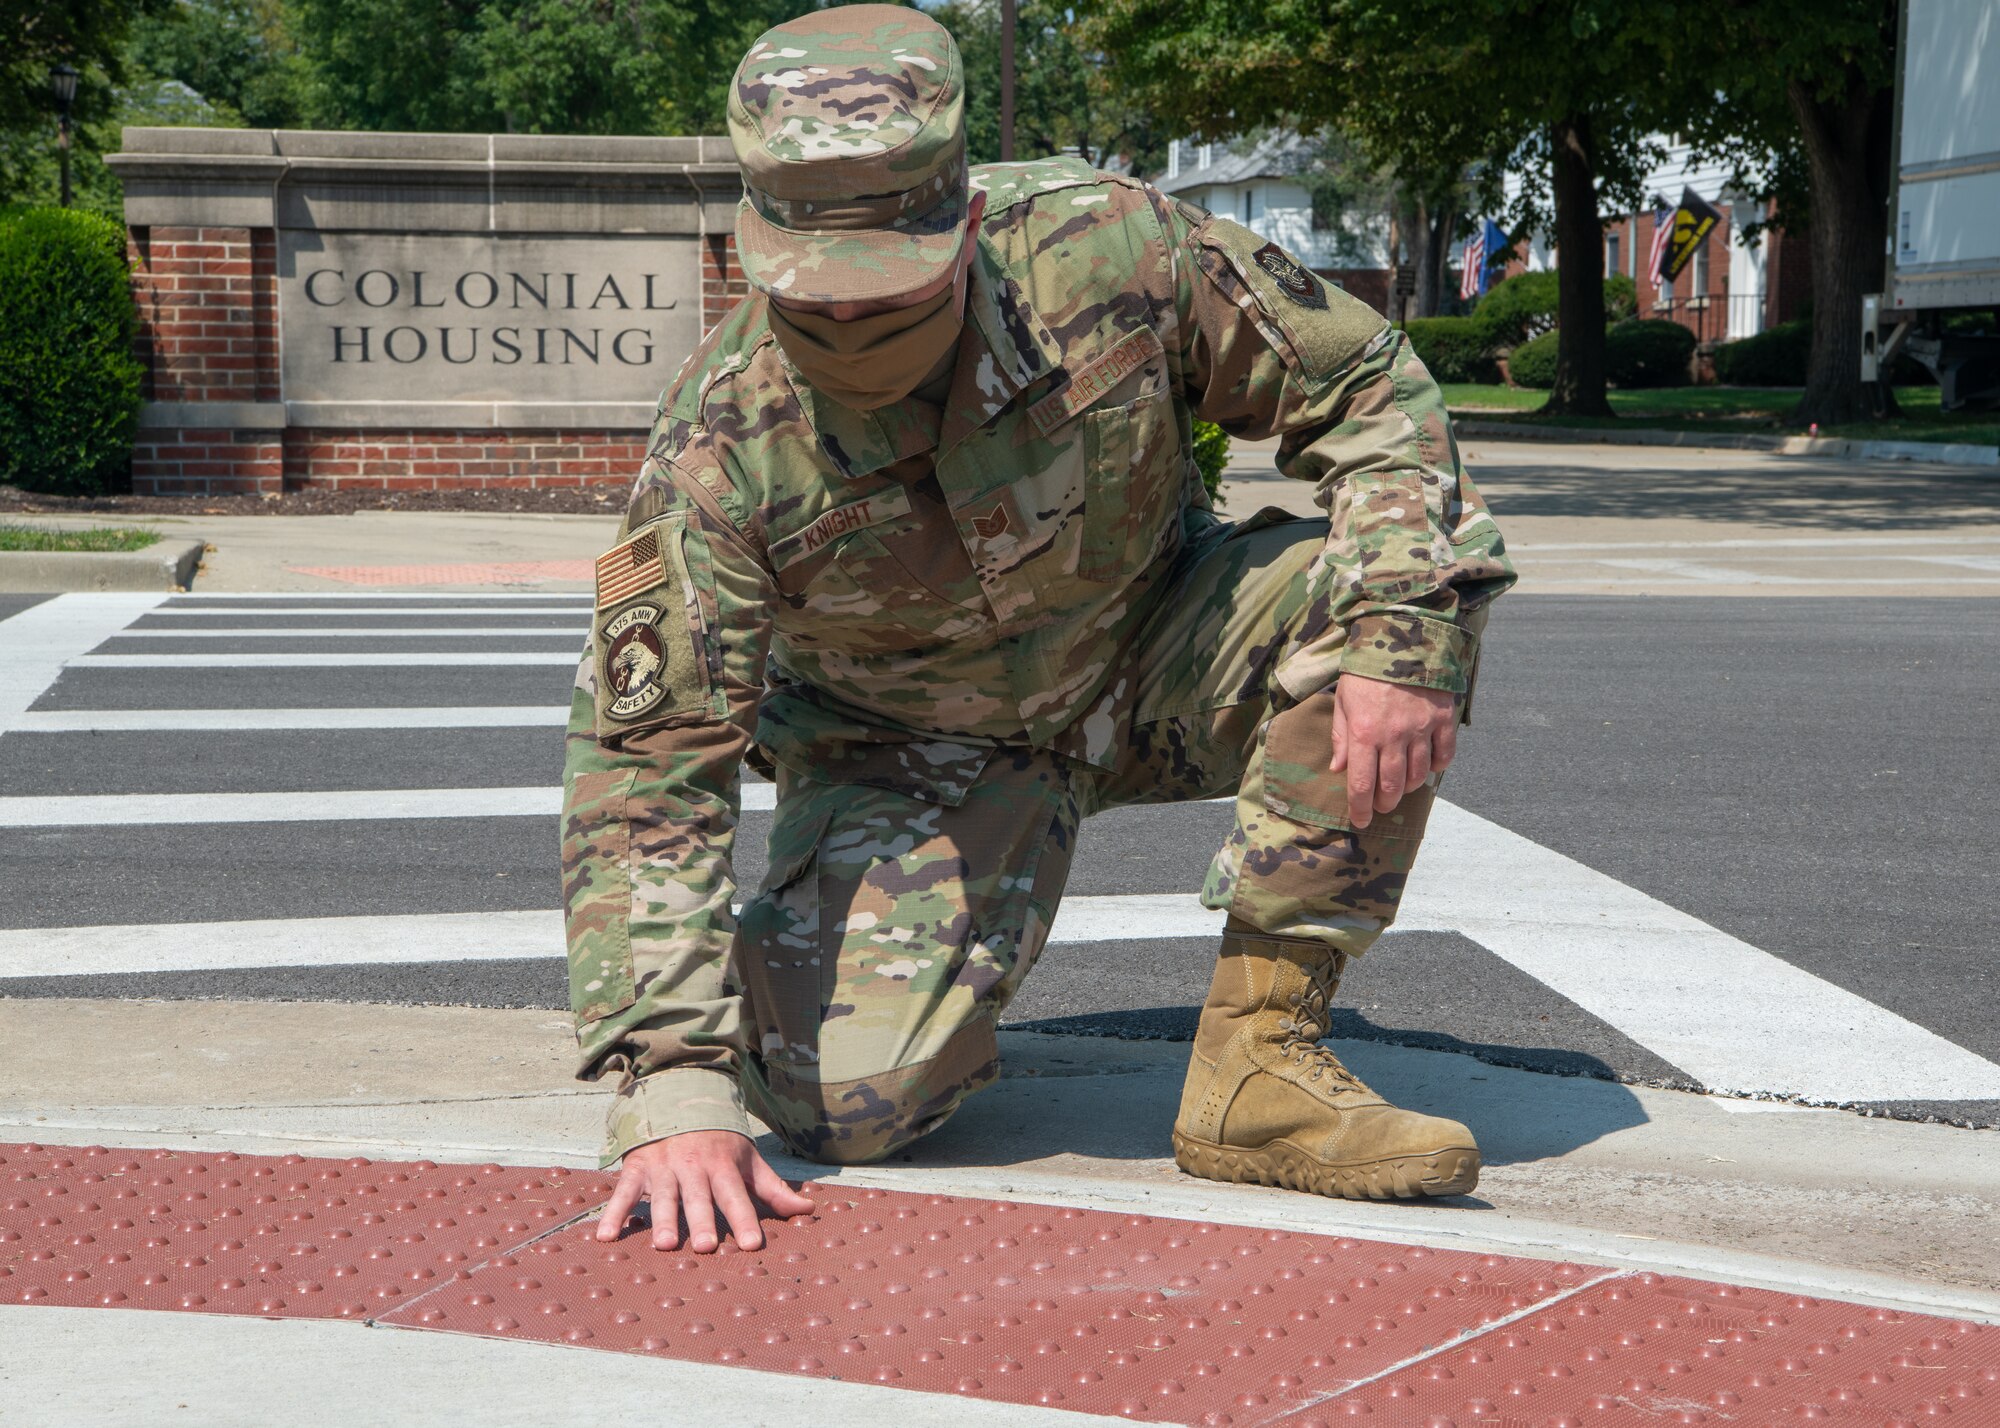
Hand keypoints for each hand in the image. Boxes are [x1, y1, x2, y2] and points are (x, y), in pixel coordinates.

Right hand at [594, 1130, 815, 1252]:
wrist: (678, 1098)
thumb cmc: (718, 1141)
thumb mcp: (748, 1160)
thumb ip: (773, 1189)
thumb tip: (809, 1210)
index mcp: (723, 1166)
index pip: (736, 1196)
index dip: (744, 1219)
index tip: (752, 1244)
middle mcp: (693, 1166)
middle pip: (698, 1198)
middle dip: (701, 1220)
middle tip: (704, 1247)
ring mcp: (663, 1167)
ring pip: (662, 1195)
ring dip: (661, 1219)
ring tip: (664, 1244)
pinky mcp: (636, 1168)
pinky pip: (623, 1192)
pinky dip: (613, 1213)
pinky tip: (607, 1237)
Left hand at [1329, 675, 1458, 829]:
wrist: (1400, 637)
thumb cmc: (1365, 672)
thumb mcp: (1343, 701)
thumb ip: (1341, 737)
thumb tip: (1338, 769)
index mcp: (1363, 732)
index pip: (1361, 785)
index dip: (1360, 809)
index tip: (1360, 822)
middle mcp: (1393, 735)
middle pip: (1392, 786)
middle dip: (1385, 803)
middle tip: (1380, 804)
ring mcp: (1421, 728)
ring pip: (1419, 775)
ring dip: (1409, 788)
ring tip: (1401, 786)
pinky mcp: (1443, 718)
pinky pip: (1444, 755)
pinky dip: (1437, 767)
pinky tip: (1428, 765)